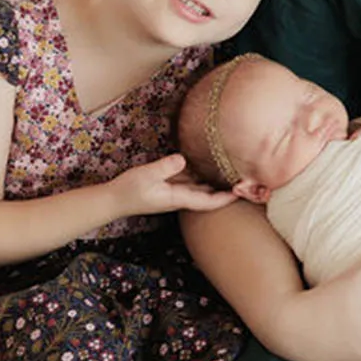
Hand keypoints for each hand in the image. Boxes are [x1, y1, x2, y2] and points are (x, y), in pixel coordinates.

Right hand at [109, 154, 237, 216]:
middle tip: (248, 180)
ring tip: (235, 171)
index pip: (209, 201)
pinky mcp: (170, 186)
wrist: (113, 200)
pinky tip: (210, 165)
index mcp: (178, 198)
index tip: (243, 192)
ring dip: (217, 182)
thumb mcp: (146, 175)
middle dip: (228, 190)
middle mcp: (181, 197)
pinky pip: (191, 182)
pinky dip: (202, 176)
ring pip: (202, 188)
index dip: (227, 198)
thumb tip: (183, 159)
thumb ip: (165, 167)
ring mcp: (176, 193)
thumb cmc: (128, 190)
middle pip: (210, 196)